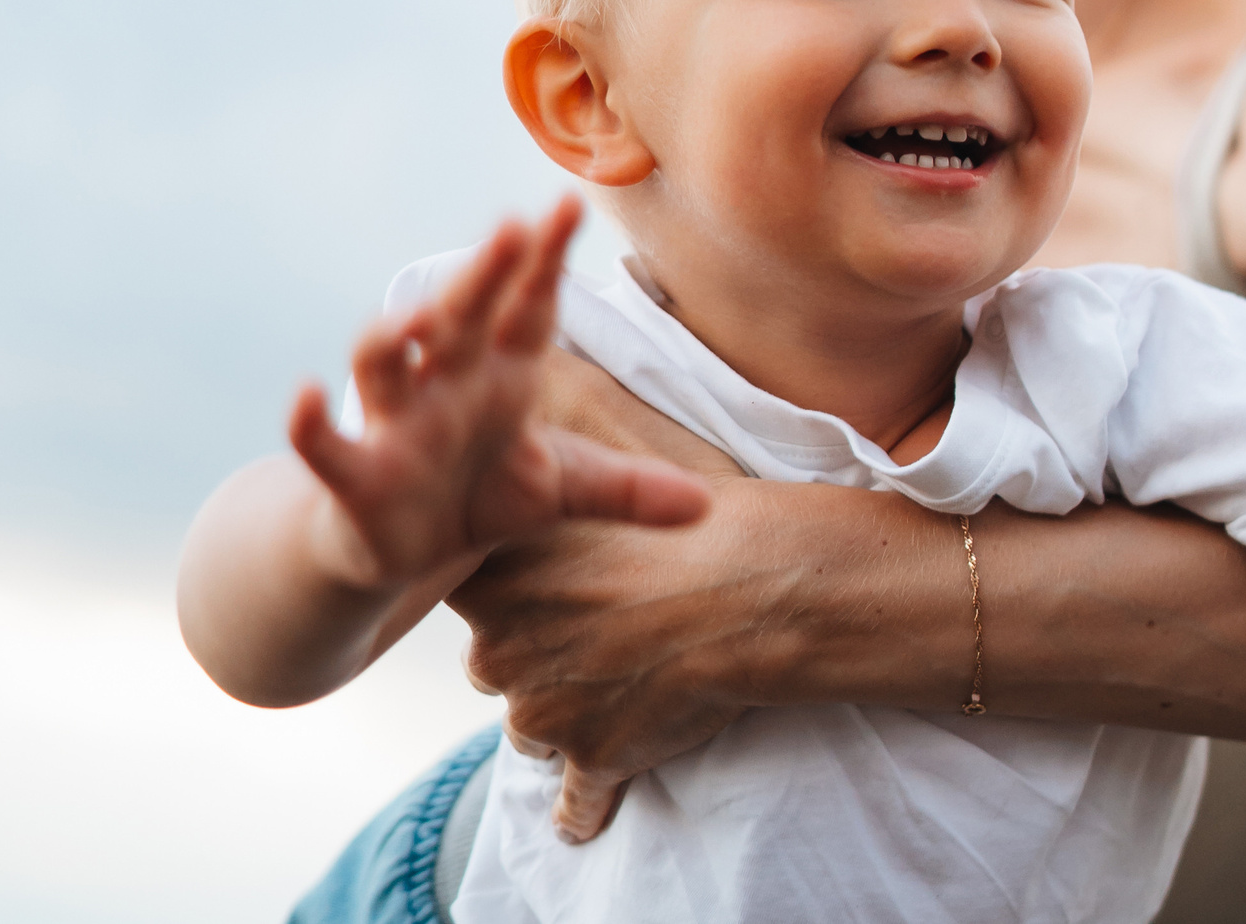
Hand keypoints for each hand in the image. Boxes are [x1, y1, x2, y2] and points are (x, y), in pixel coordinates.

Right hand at [287, 199, 711, 589]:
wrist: (405, 550)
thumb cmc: (482, 494)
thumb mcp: (565, 491)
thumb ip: (630, 491)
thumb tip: (707, 507)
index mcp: (501, 375)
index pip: (528, 306)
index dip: (545, 259)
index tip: (569, 205)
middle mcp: (445, 384)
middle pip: (462, 317)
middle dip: (481, 274)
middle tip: (508, 227)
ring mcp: (395, 424)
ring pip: (384, 365)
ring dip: (393, 336)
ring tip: (417, 316)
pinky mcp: (354, 476)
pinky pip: (326, 444)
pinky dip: (311, 423)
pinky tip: (302, 397)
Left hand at [455, 351, 759, 842]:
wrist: (772, 585)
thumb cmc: (706, 516)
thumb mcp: (624, 477)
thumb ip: (573, 486)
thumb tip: (551, 427)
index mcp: (503, 570)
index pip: (472, 589)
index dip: (514, 584)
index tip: (550, 578)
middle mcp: (504, 647)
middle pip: (499, 658)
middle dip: (543, 648)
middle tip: (613, 620)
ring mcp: (546, 711)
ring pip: (535, 723)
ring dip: (573, 708)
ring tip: (635, 678)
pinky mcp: (597, 758)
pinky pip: (576, 801)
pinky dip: (583, 807)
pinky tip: (586, 819)